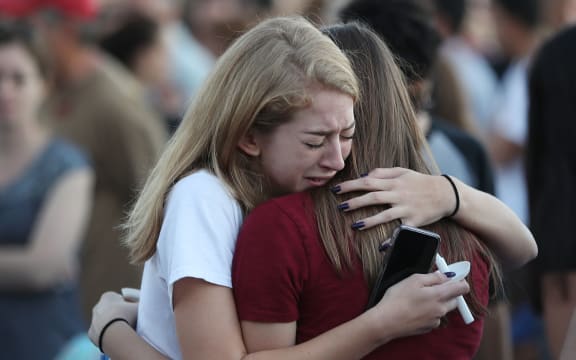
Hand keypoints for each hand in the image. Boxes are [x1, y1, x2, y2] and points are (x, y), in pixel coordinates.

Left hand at [88, 291, 138, 345]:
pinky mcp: (91, 334)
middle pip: (112, 310)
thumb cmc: (127, 316)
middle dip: (120, 315)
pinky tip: (116, 338)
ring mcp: (93, 320)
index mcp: (108, 296)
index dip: (130, 304)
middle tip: (131, 321)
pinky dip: (108, 335)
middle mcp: (98, 306)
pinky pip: (102, 333)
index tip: (136, 311)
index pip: (121, 299)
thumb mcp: (139, 307)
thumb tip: (145, 305)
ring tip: (125, 331)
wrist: (113, 333)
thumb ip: (141, 304)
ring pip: (106, 322)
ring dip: (114, 325)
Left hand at [335, 168, 453, 228]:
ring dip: (369, 220)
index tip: (336, 189)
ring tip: (355, 225)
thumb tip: (363, 176)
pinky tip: (382, 246)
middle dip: (355, 202)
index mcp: (393, 182)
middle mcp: (398, 194)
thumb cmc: (420, 182)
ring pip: (385, 214)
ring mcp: (406, 208)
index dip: (351, 185)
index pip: (368, 182)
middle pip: (373, 197)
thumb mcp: (402, 172)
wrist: (445, 193)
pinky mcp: (414, 221)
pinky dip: (392, 239)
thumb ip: (382, 172)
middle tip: (340, 207)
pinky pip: (401, 230)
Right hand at [371, 271, 468, 338]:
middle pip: (454, 299)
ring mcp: (435, 321)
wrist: (386, 322)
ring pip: (443, 309)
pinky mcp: (427, 328)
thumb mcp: (413, 280)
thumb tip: (445, 276)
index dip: (460, 281)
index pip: (462, 288)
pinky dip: (429, 313)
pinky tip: (414, 310)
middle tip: (431, 287)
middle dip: (447, 292)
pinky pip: (434, 318)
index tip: (452, 277)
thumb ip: (433, 277)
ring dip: (437, 303)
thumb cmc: (397, 299)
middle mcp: (441, 310)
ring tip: (418, 299)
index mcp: (439, 295)